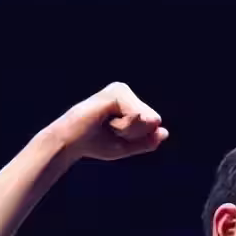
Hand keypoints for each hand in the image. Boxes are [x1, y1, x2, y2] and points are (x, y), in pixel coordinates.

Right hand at [48, 82, 168, 160]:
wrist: (71, 142)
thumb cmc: (94, 144)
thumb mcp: (126, 146)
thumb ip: (146, 141)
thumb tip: (164, 132)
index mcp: (128, 101)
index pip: (154, 121)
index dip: (138, 136)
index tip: (114, 134)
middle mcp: (125, 91)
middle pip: (154, 119)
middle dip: (135, 133)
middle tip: (109, 131)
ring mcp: (121, 90)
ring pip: (147, 118)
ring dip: (129, 131)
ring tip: (106, 126)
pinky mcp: (116, 93)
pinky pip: (136, 116)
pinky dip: (124, 126)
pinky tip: (105, 121)